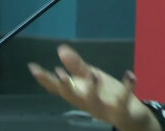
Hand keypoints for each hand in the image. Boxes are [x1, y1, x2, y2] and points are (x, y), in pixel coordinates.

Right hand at [28, 44, 160, 130]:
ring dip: (93, 88)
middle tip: (58, 73)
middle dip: (65, 86)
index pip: (58, 88)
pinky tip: (130, 74)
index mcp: (78, 94)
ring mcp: (103, 109)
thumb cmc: (107, 95)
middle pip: (72, 96)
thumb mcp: (91, 78)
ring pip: (94, 101)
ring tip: (94, 74)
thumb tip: (60, 49)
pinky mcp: (121, 111)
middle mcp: (87, 103)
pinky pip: (123, 100)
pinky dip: (128, 87)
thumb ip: (77, 66)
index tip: (33, 67)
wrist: (131, 115)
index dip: (45, 79)